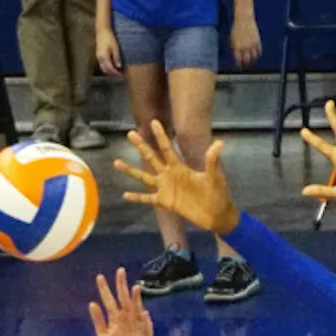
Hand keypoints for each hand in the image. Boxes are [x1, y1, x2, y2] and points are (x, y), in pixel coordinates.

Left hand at [88, 268, 152, 335]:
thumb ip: (98, 320)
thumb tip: (91, 303)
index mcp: (114, 316)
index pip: (108, 299)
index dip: (104, 289)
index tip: (99, 277)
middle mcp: (125, 315)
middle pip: (123, 297)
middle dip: (121, 284)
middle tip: (120, 270)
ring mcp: (136, 321)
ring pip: (135, 305)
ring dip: (135, 297)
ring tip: (134, 288)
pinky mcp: (146, 329)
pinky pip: (145, 322)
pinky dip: (144, 318)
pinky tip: (143, 313)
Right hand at [96, 27, 122, 75]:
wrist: (102, 31)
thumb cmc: (109, 38)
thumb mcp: (115, 47)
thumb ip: (116, 57)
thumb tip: (119, 67)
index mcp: (104, 57)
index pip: (110, 68)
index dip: (115, 72)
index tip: (121, 74)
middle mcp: (99, 59)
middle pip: (105, 70)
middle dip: (112, 73)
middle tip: (119, 74)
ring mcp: (98, 57)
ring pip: (103, 68)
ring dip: (109, 71)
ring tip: (116, 71)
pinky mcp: (98, 55)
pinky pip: (102, 64)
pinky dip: (106, 67)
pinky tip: (111, 66)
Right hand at [115, 123, 240, 234]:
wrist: (216, 214)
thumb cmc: (217, 194)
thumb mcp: (214, 176)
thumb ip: (212, 161)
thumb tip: (219, 143)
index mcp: (180, 167)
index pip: (167, 148)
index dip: (161, 136)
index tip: (153, 121)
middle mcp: (169, 175)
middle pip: (152, 158)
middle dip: (141, 146)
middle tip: (130, 133)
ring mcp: (165, 188)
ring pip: (144, 177)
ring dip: (131, 170)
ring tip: (116, 162)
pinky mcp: (165, 202)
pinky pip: (148, 199)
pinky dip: (137, 198)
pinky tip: (125, 195)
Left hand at [230, 12, 260, 66]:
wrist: (244, 19)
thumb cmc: (236, 27)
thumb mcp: (232, 38)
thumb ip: (234, 47)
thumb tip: (237, 55)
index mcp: (237, 46)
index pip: (238, 59)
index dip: (239, 64)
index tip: (240, 67)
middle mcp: (244, 47)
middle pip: (246, 60)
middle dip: (246, 64)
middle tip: (246, 66)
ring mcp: (251, 44)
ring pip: (253, 57)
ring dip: (253, 60)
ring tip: (252, 61)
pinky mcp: (257, 41)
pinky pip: (259, 51)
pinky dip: (258, 54)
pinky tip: (257, 55)